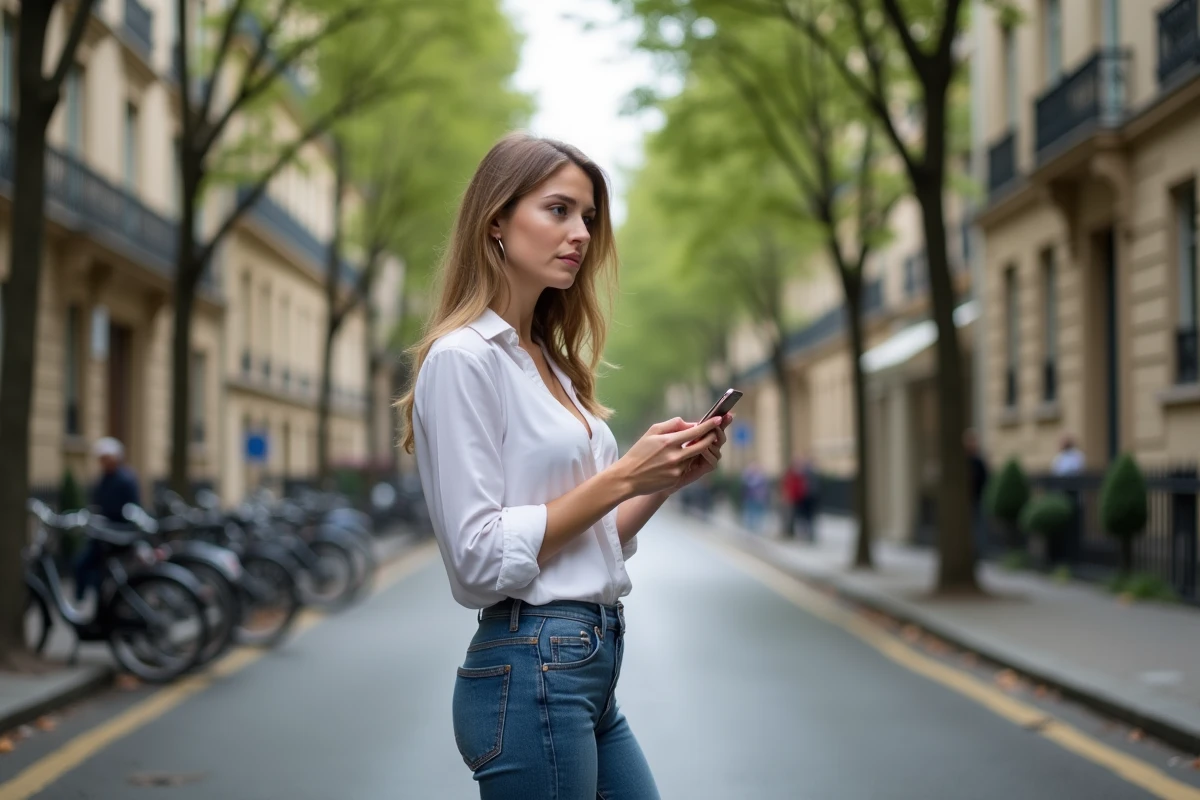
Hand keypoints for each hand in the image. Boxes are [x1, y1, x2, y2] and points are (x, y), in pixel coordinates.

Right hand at [611, 415, 727, 497]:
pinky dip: (685, 463)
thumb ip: (673, 424)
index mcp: (668, 441)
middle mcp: (675, 456)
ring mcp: (677, 469)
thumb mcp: (652, 432)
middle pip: (702, 445)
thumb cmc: (639, 452)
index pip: (695, 431)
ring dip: (694, 451)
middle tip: (714, 433)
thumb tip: (691, 424)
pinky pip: (687, 468)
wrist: (627, 477)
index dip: (709, 425)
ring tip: (683, 448)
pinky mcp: (676, 479)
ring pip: (694, 457)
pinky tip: (672, 462)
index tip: (719, 419)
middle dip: (711, 438)